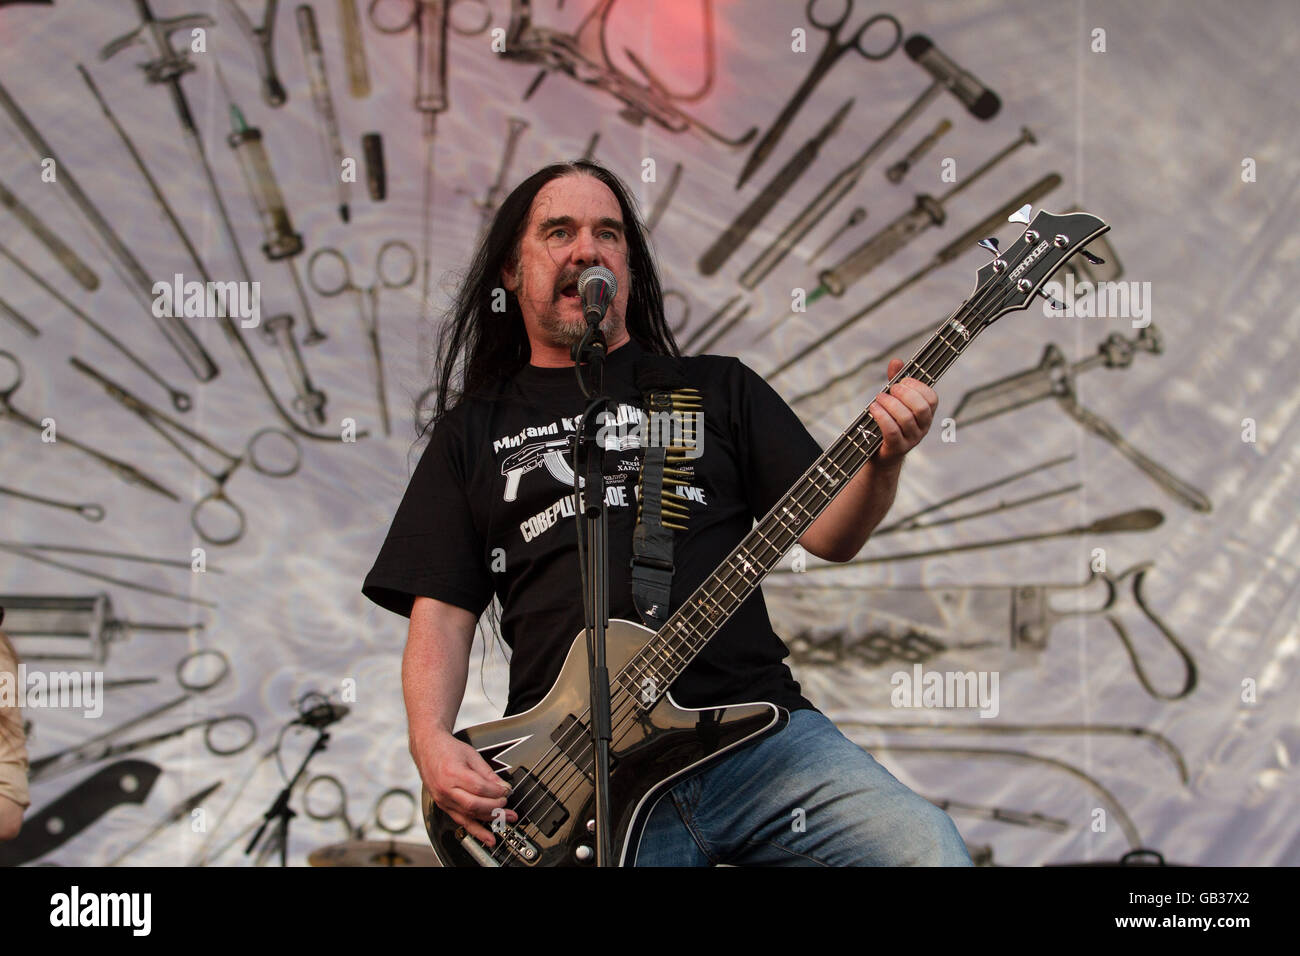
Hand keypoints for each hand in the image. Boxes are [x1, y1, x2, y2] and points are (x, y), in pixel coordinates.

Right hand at [413, 730, 516, 847]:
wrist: (428, 749)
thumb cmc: (448, 749)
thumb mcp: (471, 755)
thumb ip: (487, 773)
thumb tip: (503, 787)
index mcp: (452, 773)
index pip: (479, 788)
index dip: (496, 792)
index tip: (507, 791)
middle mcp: (445, 789)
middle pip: (473, 804)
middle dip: (494, 807)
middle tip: (507, 805)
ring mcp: (442, 799)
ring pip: (468, 815)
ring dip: (488, 820)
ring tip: (505, 820)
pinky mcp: (442, 806)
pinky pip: (460, 820)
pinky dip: (475, 829)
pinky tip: (486, 836)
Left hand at [868, 358, 937, 466]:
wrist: (879, 454)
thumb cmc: (888, 423)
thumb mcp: (893, 401)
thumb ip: (895, 382)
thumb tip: (896, 361)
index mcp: (926, 414)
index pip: (932, 398)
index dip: (918, 386)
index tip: (902, 381)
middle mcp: (922, 427)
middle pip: (922, 408)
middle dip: (905, 394)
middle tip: (890, 389)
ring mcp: (911, 439)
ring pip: (906, 419)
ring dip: (890, 404)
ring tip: (878, 398)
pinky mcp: (897, 448)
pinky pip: (892, 431)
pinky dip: (882, 417)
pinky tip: (873, 408)